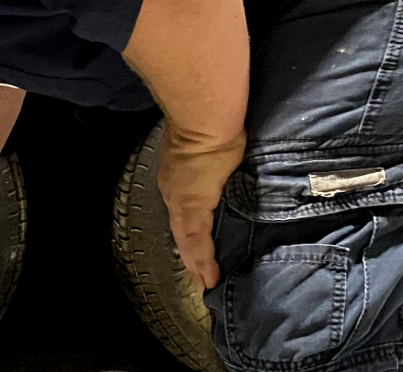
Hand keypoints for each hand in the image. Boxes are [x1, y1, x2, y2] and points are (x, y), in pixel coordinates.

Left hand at [157, 126, 245, 289]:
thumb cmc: (213, 125)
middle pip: (182, 231)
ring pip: (187, 240)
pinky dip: (202, 261)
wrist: (204, 120)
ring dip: (196, 263)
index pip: (184, 212)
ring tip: (204, 283)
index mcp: (179, 179)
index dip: (189, 233)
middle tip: (200, 278)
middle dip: (191, 255)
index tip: (195, 251)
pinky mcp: (191, 207)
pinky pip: (196, 241)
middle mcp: (174, 192)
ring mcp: (180, 200)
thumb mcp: (213, 148)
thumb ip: (217, 159)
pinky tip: (208, 278)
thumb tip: (227, 159)